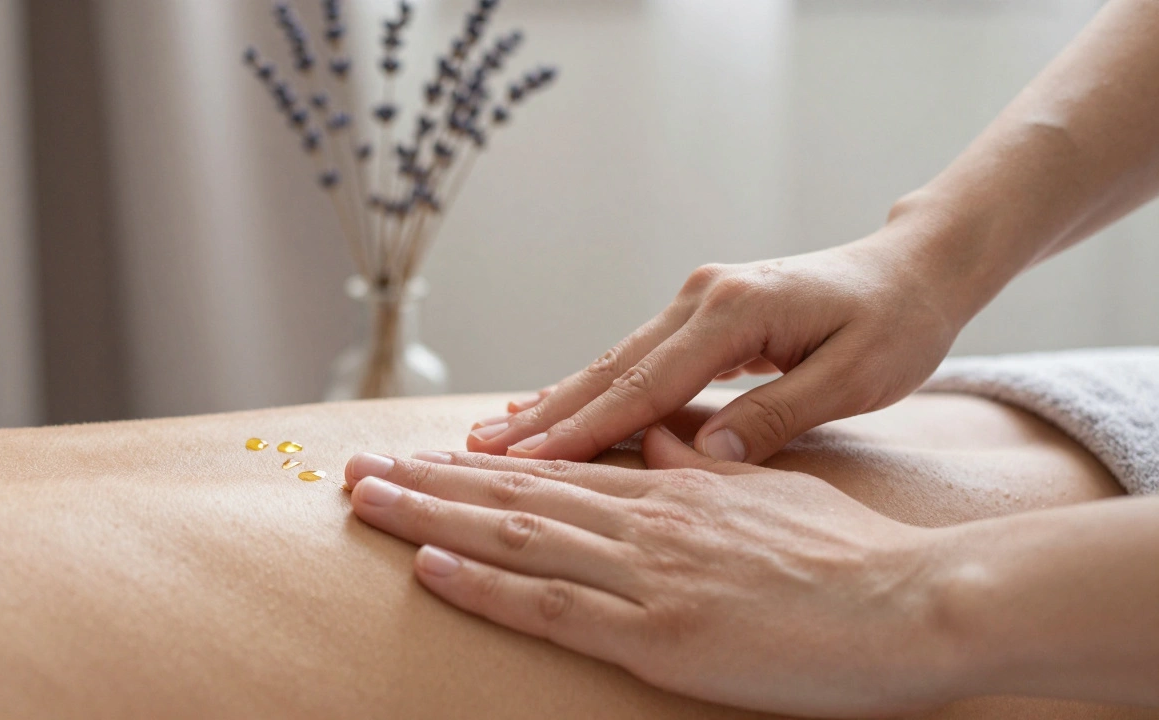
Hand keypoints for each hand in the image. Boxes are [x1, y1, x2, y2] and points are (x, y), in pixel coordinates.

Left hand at [345, 425, 962, 716]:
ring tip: (364, 501)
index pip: (550, 471)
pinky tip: (431, 567)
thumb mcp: (768, 490)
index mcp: (670, 487)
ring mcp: (649, 572)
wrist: (911, 602)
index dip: (474, 465)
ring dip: (430, 518)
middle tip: (353, 469)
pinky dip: (486, 585)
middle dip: (425, 480)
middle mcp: (646, 518)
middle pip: (512, 493)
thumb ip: (702, 461)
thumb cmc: (848, 553)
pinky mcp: (662, 631)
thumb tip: (655, 435)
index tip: (417, 455)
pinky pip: (554, 604)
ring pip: (516, 536)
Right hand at [467, 233, 963, 464]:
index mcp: (736, 312)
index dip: (584, 430)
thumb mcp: (858, 377)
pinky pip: (635, 358)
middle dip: (543, 414)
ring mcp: (698, 299)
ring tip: (494, 434)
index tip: (526, 463)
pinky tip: (554, 406)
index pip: (644, 385)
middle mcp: (703, 297)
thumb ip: (779, 414)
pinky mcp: (703, 312)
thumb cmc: (898, 325)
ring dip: (555, 400)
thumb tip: (705, 450)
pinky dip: (592, 388)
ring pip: (612, 361)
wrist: (916, 268)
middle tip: (475, 450)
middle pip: (609, 368)